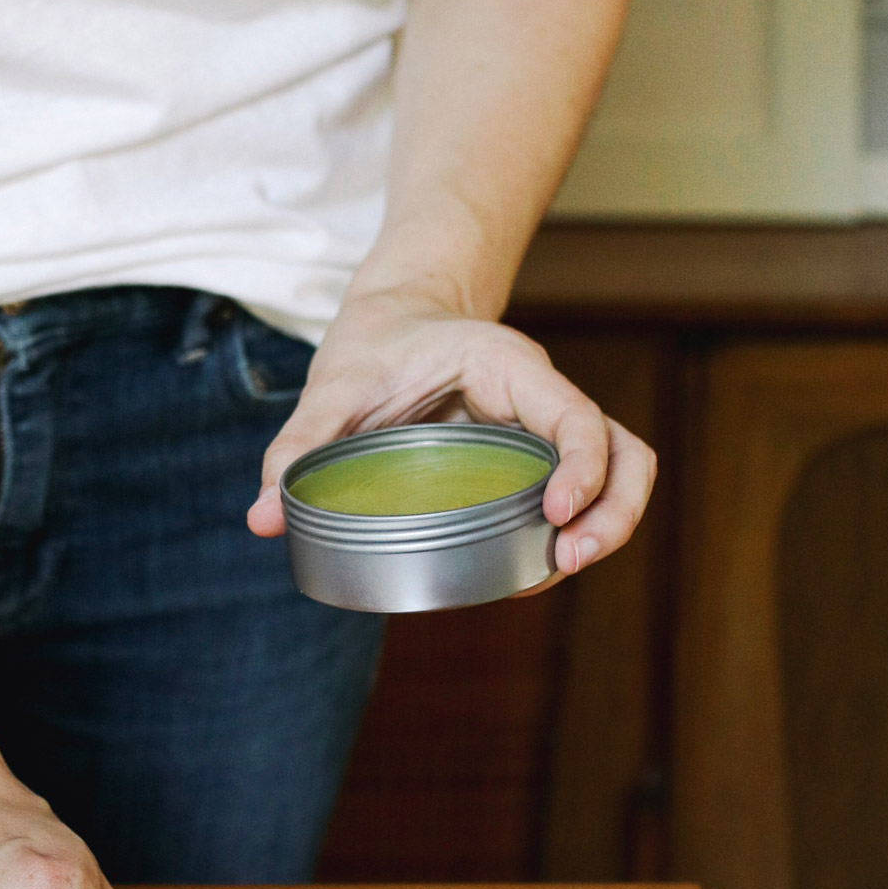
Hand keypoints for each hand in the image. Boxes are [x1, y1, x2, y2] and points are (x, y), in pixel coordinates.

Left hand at [246, 286, 655, 573]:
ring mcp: (546, 431)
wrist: (395, 319)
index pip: (574, 417)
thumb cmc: (373, 345)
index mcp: (507, 367)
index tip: (553, 515)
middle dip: (612, 510)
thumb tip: (263, 518)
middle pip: (624, 452)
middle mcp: (541, 398)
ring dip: (609, 524)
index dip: (580, 468)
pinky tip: (536, 568)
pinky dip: (580, 528)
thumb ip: (298, 444)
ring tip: (561, 569)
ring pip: (621, 472)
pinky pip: (585, 491)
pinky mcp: (536, 459)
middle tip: (568, 557)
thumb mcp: (333, 387)